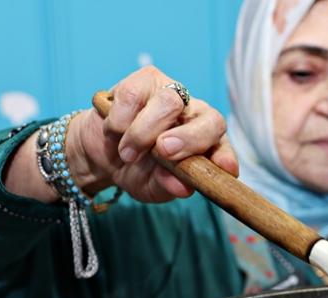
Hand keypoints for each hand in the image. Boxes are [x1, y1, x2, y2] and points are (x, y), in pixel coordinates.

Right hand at [66, 66, 237, 202]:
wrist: (102, 152)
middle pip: (209, 119)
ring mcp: (172, 93)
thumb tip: (183, 188)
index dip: (225, 156)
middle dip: (188, 138)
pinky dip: (119, 121)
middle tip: (162, 151)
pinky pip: (132, 95)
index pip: (224, 146)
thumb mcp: (151, 186)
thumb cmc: (136, 169)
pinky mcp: (145, 79)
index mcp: (205, 143)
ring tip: (127, 153)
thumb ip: (168, 186)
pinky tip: (116, 132)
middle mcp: (194, 115)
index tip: (224, 169)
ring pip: (169, 101)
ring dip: (142, 133)